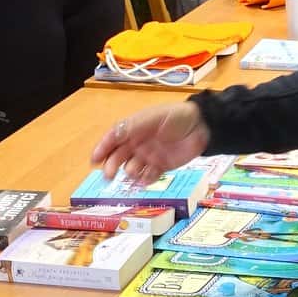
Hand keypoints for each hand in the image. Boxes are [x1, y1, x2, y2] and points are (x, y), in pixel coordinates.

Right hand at [91, 104, 207, 184]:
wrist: (203, 127)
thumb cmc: (177, 117)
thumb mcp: (154, 118)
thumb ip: (134, 127)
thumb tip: (113, 135)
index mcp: (134, 128)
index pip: (113, 138)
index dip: (102, 148)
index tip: (94, 159)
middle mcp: (138, 143)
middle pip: (118, 156)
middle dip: (111, 165)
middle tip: (109, 175)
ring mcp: (149, 156)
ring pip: (131, 168)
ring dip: (129, 172)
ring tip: (135, 172)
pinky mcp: (160, 167)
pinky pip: (148, 176)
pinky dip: (145, 179)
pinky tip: (147, 178)